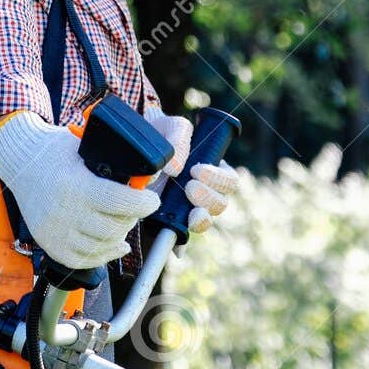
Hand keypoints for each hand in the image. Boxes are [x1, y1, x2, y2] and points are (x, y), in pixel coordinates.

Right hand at [0, 110, 160, 270]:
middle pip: (114, 227)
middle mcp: (65, 213)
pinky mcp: (49, 244)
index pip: (121, 202)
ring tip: (123, 222)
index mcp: (77, 186)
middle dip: (132, 217)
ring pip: (102, 247)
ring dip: (119, 236)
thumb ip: (116, 162)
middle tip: (135, 207)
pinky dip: (103, 255)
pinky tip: (114, 245)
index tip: (151, 200)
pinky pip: (83, 260)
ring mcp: (56, 232)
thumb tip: (148, 176)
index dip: (144, 203)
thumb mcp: (86, 147)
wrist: (19, 161)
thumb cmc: (55, 150)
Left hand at [144, 105, 238, 234]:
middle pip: (220, 204)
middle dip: (207, 197)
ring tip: (185, 201)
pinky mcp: (170, 217)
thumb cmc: (163, 132)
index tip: (196, 170)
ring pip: (206, 219)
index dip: (218, 179)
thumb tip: (175, 169)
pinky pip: (182, 236)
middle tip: (189, 186)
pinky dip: (182, 241)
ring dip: (199, 214)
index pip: (229, 181)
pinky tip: (179, 241)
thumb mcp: (174, 127)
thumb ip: (180, 139)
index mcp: (214, 170)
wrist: (138, 143)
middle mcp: (205, 191)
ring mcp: (188, 206)